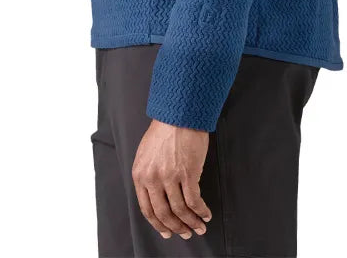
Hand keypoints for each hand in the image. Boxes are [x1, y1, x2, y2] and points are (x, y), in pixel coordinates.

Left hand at [131, 118, 212, 239]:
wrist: (179, 113)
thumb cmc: (164, 130)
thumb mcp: (146, 153)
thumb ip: (148, 175)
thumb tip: (157, 196)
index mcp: (140, 175)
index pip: (147, 209)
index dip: (158, 224)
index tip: (167, 232)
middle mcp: (153, 178)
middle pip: (164, 214)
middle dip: (176, 228)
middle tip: (185, 233)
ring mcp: (170, 177)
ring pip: (180, 210)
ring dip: (191, 222)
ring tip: (199, 227)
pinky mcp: (187, 173)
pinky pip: (194, 201)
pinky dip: (201, 211)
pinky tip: (206, 214)